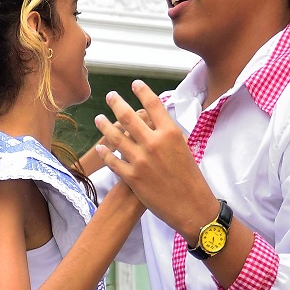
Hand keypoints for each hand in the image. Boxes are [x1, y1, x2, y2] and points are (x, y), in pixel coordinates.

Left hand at [90, 80, 218, 238]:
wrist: (191, 205)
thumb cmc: (190, 177)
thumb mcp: (184, 148)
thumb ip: (167, 134)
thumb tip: (156, 121)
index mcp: (171, 133)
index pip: (154, 105)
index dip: (143, 91)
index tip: (135, 83)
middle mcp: (154, 143)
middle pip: (129, 117)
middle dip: (117, 103)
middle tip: (110, 95)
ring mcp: (141, 160)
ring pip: (116, 137)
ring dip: (104, 126)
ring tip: (98, 118)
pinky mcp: (132, 177)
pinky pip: (112, 161)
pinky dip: (106, 153)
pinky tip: (101, 147)